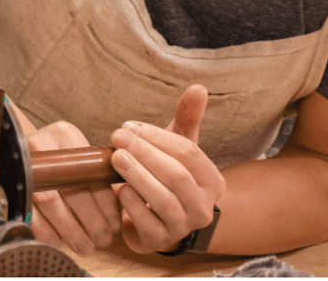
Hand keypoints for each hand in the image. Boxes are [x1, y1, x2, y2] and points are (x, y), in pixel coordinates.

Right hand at [28, 120, 122, 255]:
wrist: (19, 153)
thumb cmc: (59, 162)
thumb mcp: (79, 156)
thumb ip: (99, 175)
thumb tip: (126, 207)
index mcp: (65, 134)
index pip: (90, 172)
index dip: (105, 203)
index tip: (114, 224)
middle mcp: (43, 145)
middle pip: (70, 189)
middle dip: (91, 221)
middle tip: (102, 240)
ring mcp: (23, 163)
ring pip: (50, 202)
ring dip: (71, 230)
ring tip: (86, 246)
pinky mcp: (11, 183)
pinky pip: (29, 212)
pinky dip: (46, 232)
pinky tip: (59, 241)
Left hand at [108, 85, 225, 253]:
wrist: (156, 219)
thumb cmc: (167, 174)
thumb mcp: (178, 146)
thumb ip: (187, 118)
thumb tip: (198, 87)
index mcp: (212, 180)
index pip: (188, 153)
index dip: (158, 137)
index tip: (130, 125)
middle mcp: (203, 206)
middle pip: (176, 176)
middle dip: (145, 153)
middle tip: (117, 137)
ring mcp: (183, 227)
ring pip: (164, 200)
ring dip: (138, 176)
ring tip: (115, 158)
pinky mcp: (161, 241)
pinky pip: (148, 223)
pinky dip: (133, 204)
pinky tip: (118, 189)